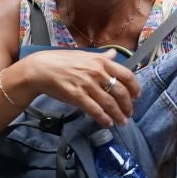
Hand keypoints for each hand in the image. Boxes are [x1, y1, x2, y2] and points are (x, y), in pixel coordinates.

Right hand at [22, 48, 138, 127]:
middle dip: (128, 105)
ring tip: (122, 122)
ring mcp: (86, 84)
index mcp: (101, 61)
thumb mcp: (84, 55)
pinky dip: (103, 118)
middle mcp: (96, 72)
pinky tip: (107, 123)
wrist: (40, 69)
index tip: (136, 96)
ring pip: (109, 103)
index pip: (126, 75)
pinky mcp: (76, 96)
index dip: (134, 88)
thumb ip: (102, 57)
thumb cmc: (61, 61)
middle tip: (129, 114)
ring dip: (118, 115)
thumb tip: (114, 54)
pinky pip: (94, 110)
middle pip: (120, 92)